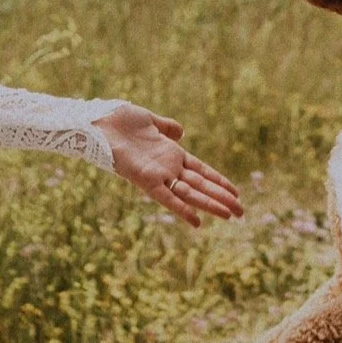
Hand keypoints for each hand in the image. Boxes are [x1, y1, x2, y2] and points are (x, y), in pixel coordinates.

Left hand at [95, 103, 244, 227]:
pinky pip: (166, 198)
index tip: (236, 192)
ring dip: (210, 204)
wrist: (98, 122)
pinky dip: (182, 209)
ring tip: (230, 216)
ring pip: (190, 193)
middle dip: (222, 198)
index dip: (219, 181)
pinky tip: (197, 222)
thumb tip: (181, 131)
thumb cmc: (119, 120)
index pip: (202, 171)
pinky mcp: (145, 179)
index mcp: (171, 154)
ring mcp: (158, 174)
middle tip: (242, 212)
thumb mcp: (149, 120)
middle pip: (201, 185)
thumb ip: (166, 127)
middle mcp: (167, 167)